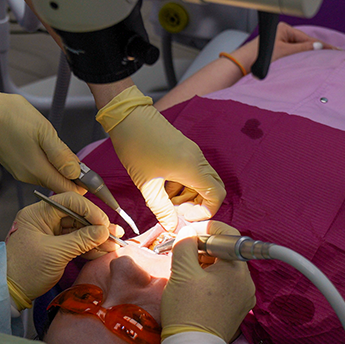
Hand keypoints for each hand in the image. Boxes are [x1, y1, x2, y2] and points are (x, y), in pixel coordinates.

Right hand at [0, 78, 82, 194]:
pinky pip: (38, 169)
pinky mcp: (17, 165)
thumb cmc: (10, 117)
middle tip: (79, 161)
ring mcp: (21, 171)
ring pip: (49, 175)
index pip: (67, 190)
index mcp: (37, 170)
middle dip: (72, 177)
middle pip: (58, 184)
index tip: (92, 179)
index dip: (83, 187)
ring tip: (61, 150)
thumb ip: (61, 154)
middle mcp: (29, 176)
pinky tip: (45, 147)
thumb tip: (76, 173)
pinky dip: (47, 162)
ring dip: (59, 168)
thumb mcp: (43, 132)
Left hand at [5, 192, 121, 308]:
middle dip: (97, 225)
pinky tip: (103, 250)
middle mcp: (43, 219)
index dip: (89, 210)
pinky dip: (89, 246)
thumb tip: (103, 231)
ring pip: (78, 229)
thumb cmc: (25, 271)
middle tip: (115, 234)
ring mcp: (49, 233)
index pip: (69, 201)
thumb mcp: (56, 253)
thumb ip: (81, 240)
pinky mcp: (54, 246)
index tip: (103, 224)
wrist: (11, 292)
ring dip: (96, 237)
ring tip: (114, 244)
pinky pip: (75, 242)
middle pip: (76, 215)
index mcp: (37, 214)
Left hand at [96, 85, 224, 231]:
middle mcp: (197, 159)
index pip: (217, 196)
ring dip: (187, 195)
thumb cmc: (136, 147)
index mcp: (192, 167)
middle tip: (174, 209)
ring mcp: (192, 153)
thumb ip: (162, 209)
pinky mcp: (184, 149)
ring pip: (201, 181)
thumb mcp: (147, 185)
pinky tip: (162, 185)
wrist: (127, 117)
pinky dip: (181, 184)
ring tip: (163, 198)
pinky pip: (192, 172)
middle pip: (212, 189)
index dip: (205, 212)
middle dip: (196, 205)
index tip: (184, 216)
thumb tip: (172, 227)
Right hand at [161, 221, 255, 341]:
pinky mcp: (237, 310)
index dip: (206, 229)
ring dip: (206, 265)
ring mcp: (244, 297)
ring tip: (186, 272)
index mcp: (237, 269)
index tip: (188, 233)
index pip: (227, 234)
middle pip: (226, 253)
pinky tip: (195, 287)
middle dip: (203, 249)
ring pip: (225, 270)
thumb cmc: (187, 310)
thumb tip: (189, 233)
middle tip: (183, 254)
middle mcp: (247, 282)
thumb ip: (185, 244)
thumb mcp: (181, 272)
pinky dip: (211, 281)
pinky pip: (226, 286)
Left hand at [226, 22, 330, 74]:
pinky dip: (302, 59)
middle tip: (334, 57)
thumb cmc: (258, 55)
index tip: (335, 51)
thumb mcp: (284, 52)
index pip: (308, 38)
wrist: (242, 65)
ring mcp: (281, 43)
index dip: (322, 46)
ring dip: (310, 56)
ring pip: (301, 50)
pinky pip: (295, 55)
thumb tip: (319, 47)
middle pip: (306, 44)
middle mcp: (283, 34)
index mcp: (284, 29)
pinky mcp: (278, 53)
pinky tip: (310, 64)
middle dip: (318, 51)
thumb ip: (303, 49)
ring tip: (325, 62)